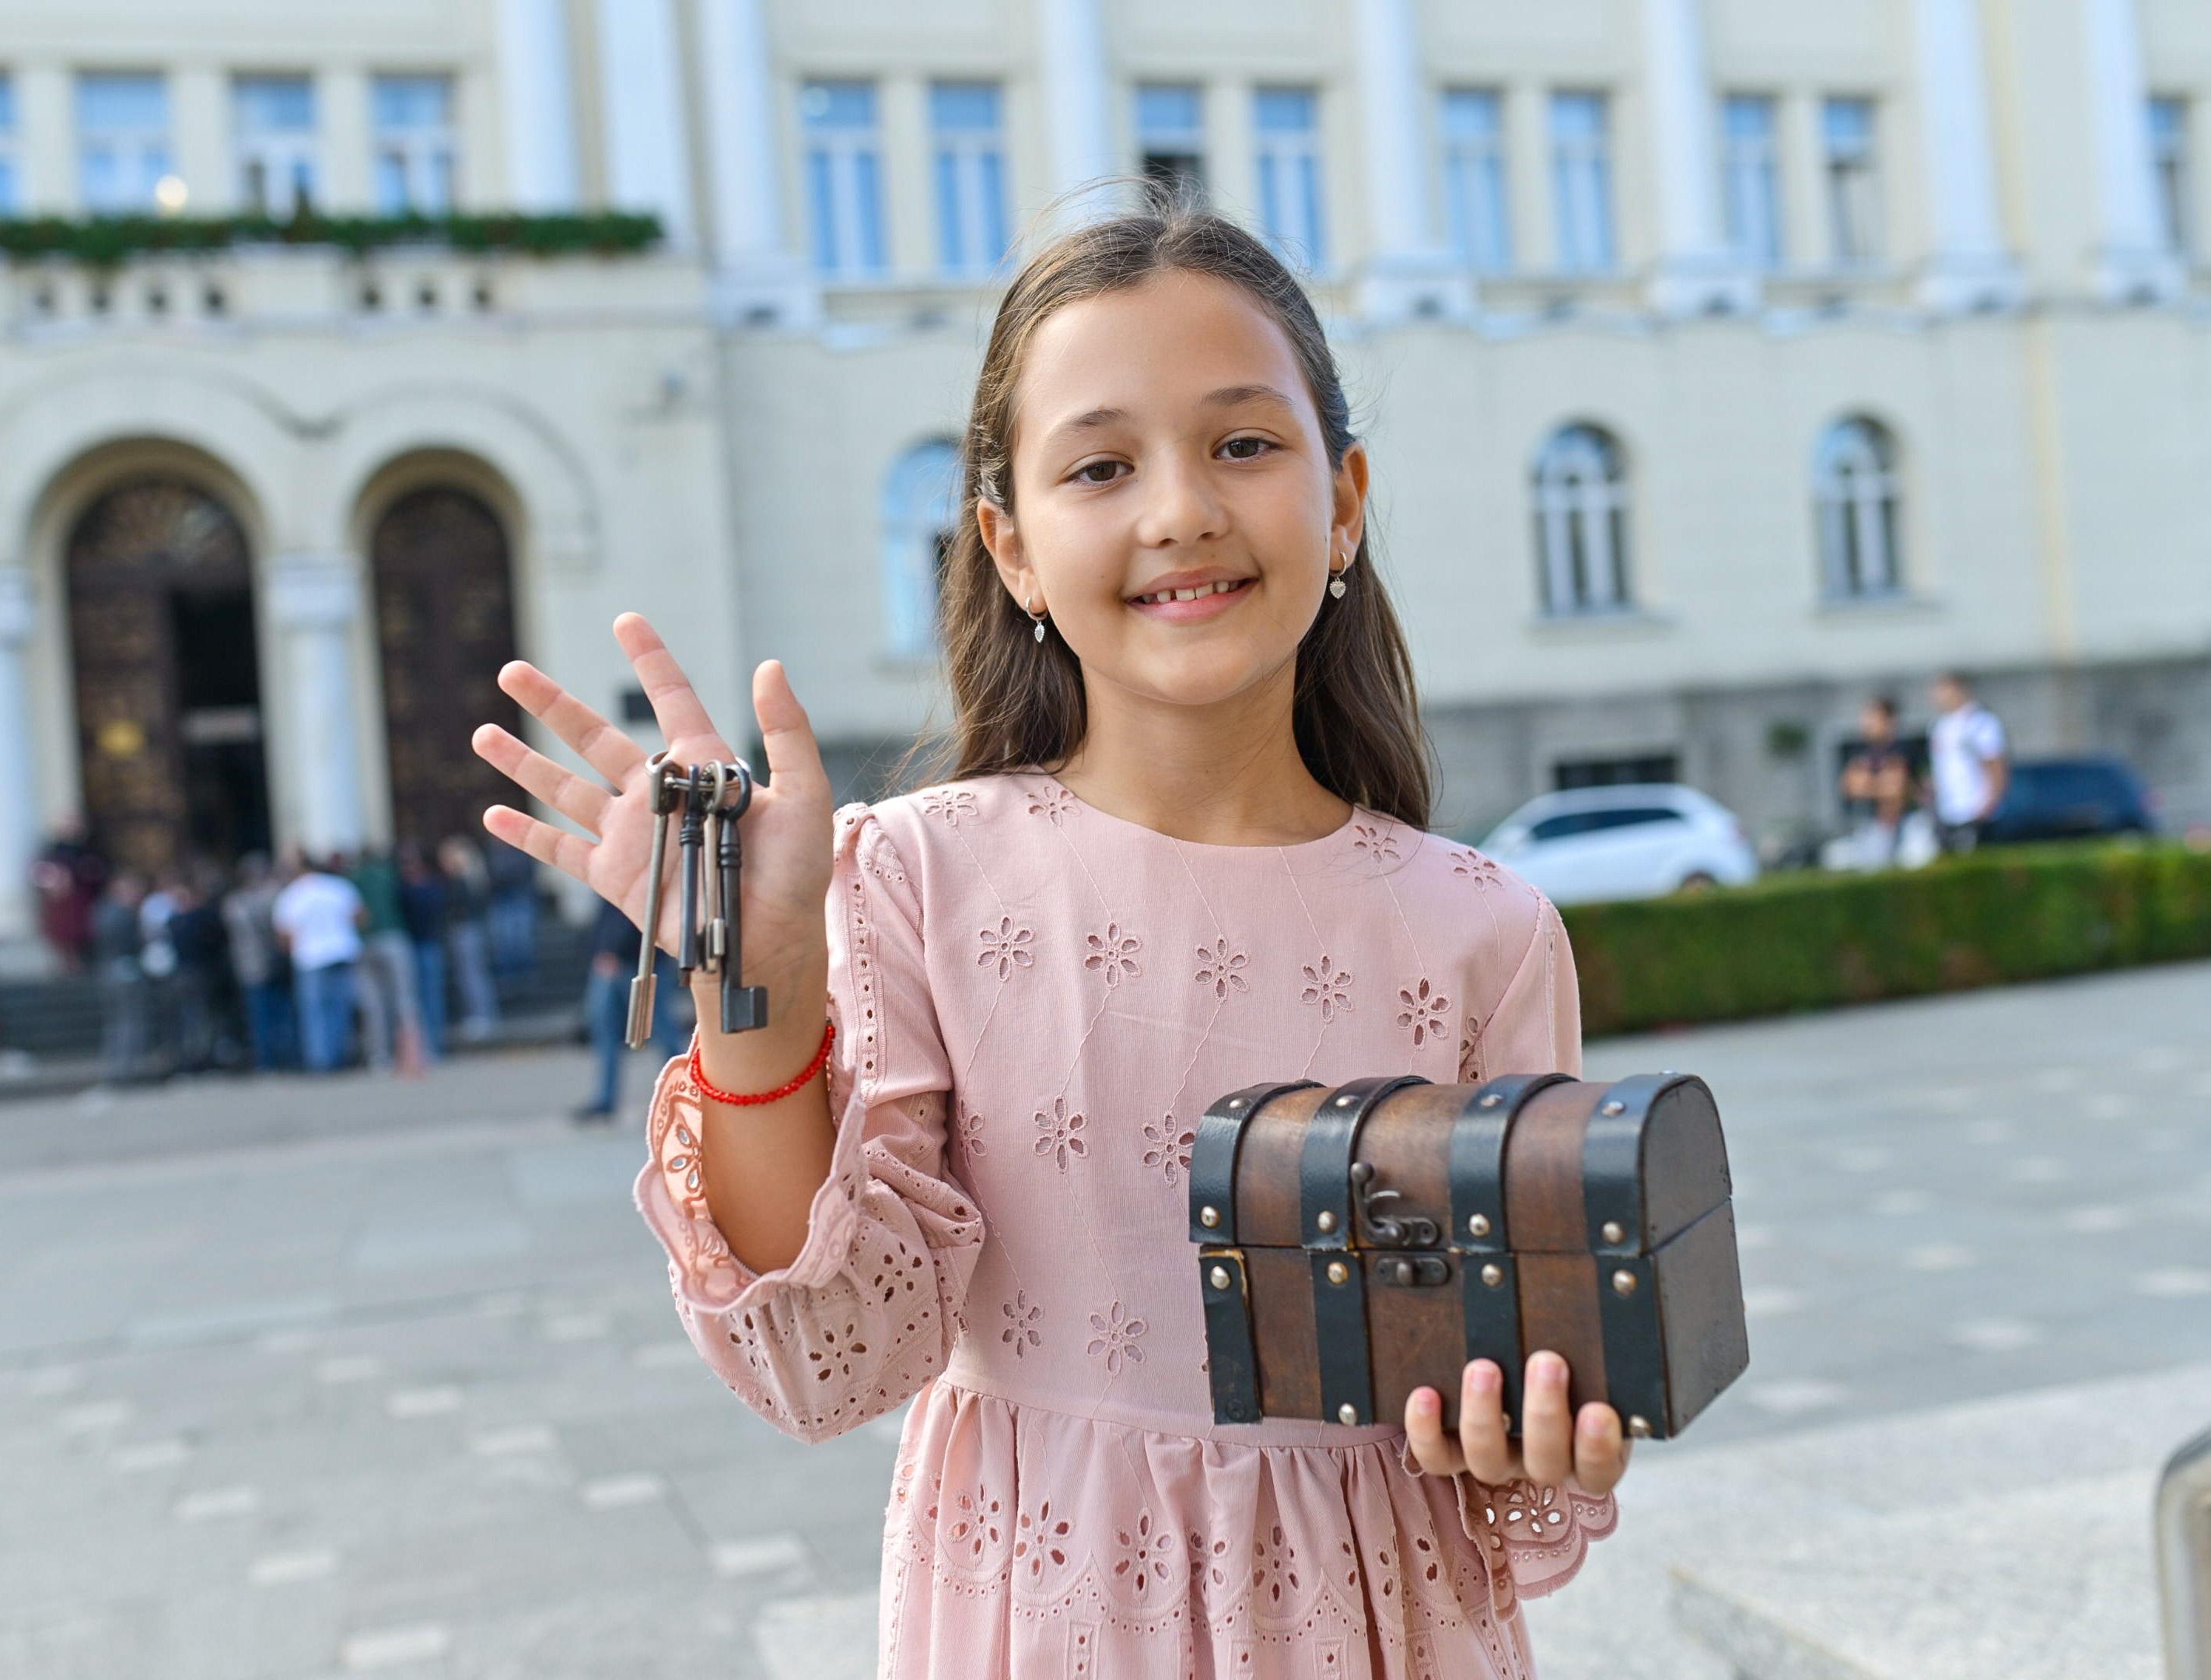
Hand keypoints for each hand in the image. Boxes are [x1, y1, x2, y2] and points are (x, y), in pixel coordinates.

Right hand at [470, 614, 834, 1007]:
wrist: (769, 941)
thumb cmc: (795, 871)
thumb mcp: (804, 793)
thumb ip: (787, 731)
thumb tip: (770, 666)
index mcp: (703, 765)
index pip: (671, 700)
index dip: (650, 660)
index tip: (626, 620)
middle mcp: (658, 793)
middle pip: (593, 737)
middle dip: (551, 704)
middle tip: (510, 671)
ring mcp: (631, 834)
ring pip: (563, 787)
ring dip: (522, 763)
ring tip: (481, 734)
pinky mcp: (615, 876)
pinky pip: (560, 849)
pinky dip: (525, 835)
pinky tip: (491, 816)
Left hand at [1403, 1352, 1628, 1496]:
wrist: (1521, 1375)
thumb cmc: (1567, 1363)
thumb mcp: (1592, 1359)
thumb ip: (1597, 1348)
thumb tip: (1626, 1296)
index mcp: (1586, 1450)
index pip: (1600, 1468)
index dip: (1598, 1447)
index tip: (1600, 1412)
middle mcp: (1542, 1462)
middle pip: (1545, 1461)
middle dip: (1545, 1413)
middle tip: (1547, 1362)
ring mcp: (1498, 1459)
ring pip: (1488, 1461)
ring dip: (1484, 1416)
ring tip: (1483, 1368)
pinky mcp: (1455, 1452)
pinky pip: (1438, 1457)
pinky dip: (1426, 1430)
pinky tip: (1425, 1395)